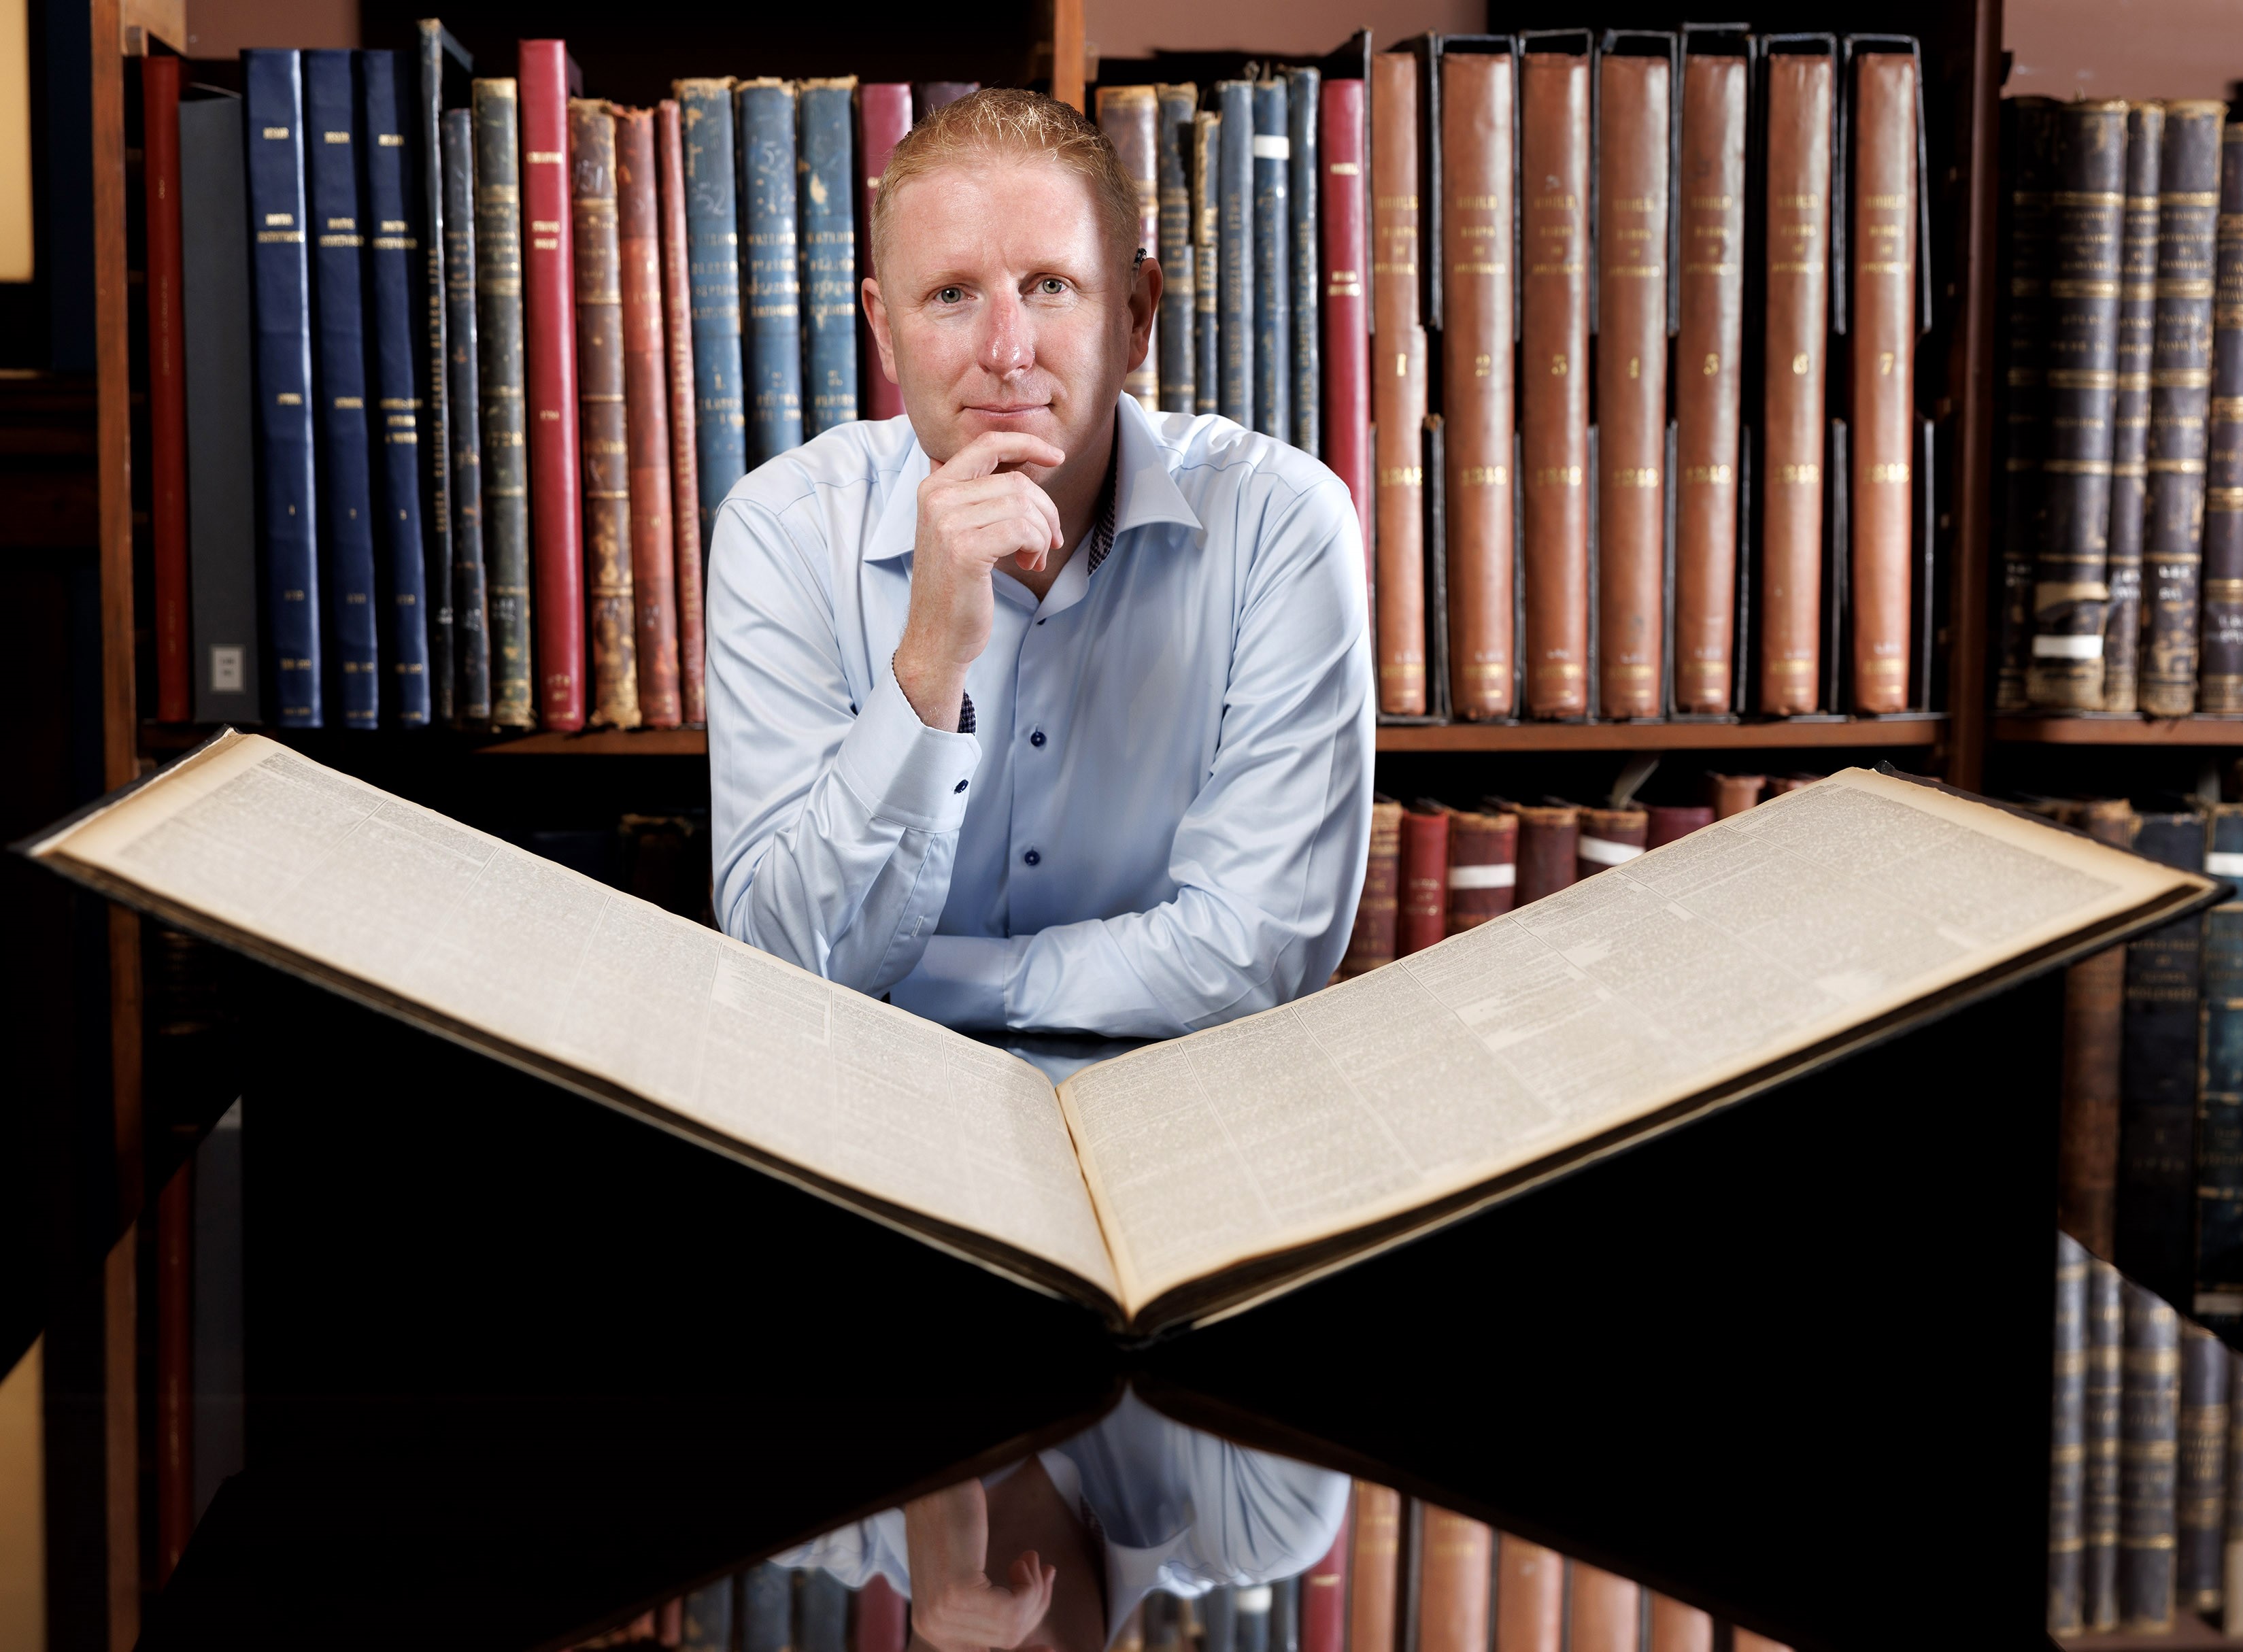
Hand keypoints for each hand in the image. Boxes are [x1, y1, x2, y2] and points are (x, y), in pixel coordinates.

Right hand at [894, 431, 1065, 729]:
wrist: (936, 638)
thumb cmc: (955, 587)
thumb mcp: (959, 530)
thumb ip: (977, 494)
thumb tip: (1019, 461)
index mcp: (934, 487)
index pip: (988, 445)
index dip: (1027, 444)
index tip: (1055, 456)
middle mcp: (937, 498)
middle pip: (1016, 481)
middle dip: (1044, 510)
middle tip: (1047, 541)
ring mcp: (948, 523)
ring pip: (1024, 505)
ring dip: (1042, 533)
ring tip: (1033, 557)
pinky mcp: (965, 550)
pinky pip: (1025, 529)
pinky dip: (1038, 545)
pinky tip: (1029, 563)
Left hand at [903, 1479, 1056, 1651]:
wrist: (939, 1486)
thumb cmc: (954, 1523)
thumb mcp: (965, 1575)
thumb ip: (986, 1606)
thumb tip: (1034, 1623)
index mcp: (931, 1628)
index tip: (1052, 1647)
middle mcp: (931, 1627)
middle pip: (1007, 1639)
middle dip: (1036, 1605)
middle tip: (1046, 1569)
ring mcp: (942, 1612)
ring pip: (1013, 1626)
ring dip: (1035, 1590)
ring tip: (1031, 1559)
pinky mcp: (958, 1593)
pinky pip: (1014, 1609)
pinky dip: (1030, 1584)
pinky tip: (1024, 1558)